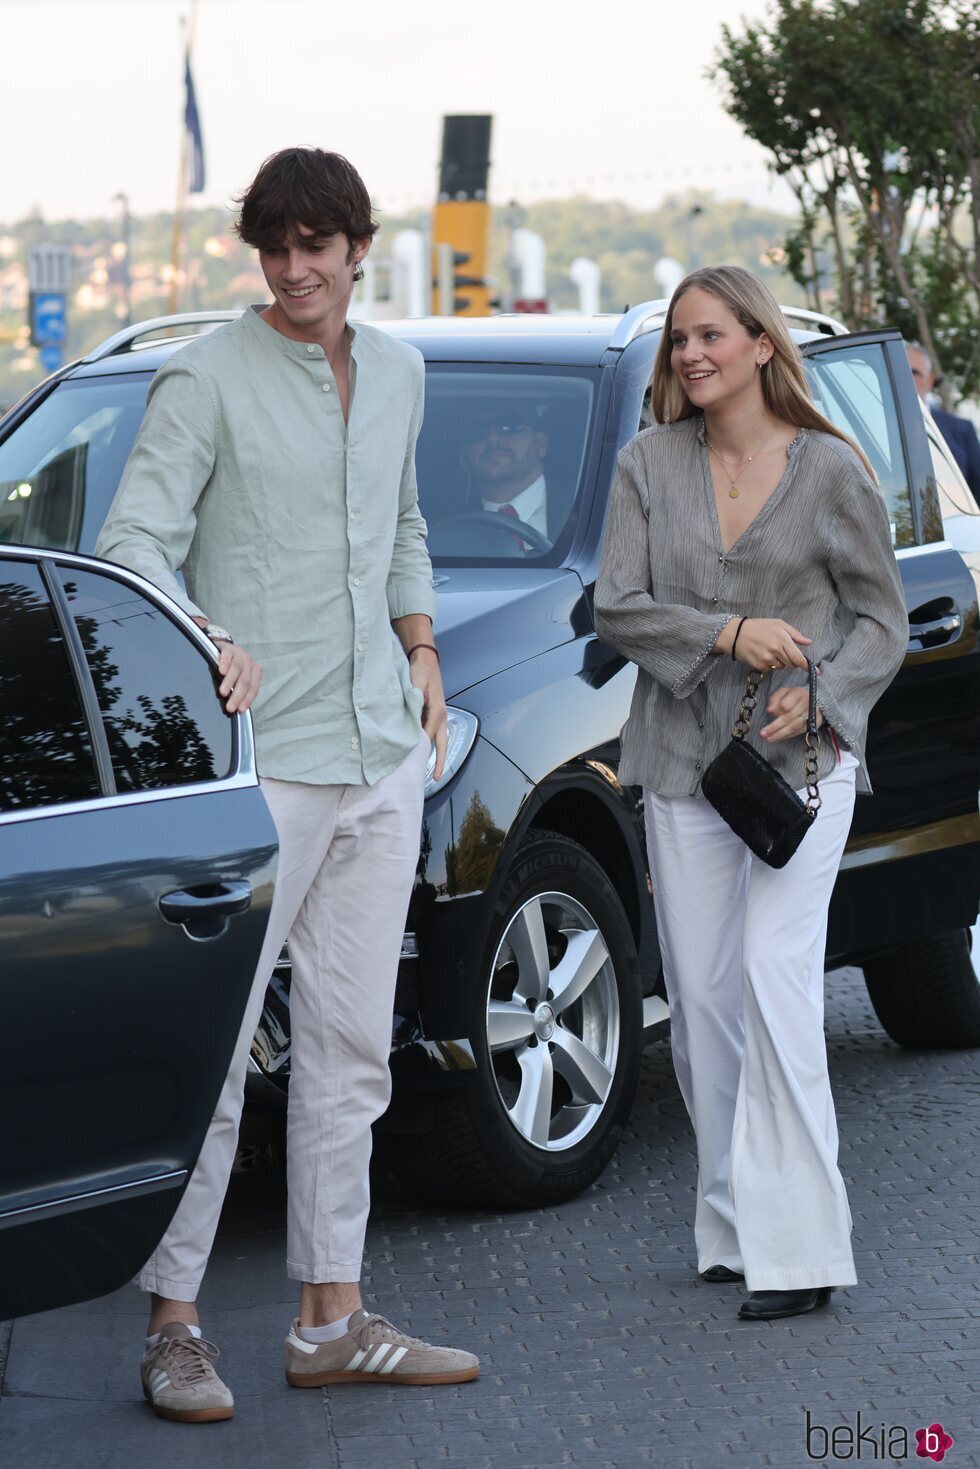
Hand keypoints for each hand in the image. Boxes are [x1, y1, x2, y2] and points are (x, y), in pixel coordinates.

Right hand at [192, 616, 261, 712]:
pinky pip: (227, 656)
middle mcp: (249, 662)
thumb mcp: (238, 678)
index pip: (253, 687)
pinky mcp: (228, 648)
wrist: (222, 647)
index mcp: (255, 671)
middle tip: (229, 707)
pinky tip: (221, 672)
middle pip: (245, 680)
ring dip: (230, 682)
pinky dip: (225, 664)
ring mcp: (239, 654)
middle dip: (238, 695)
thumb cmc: (231, 667)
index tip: (240, 710)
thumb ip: (239, 690)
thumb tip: (237, 710)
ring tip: (223, 693)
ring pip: (237, 669)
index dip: (247, 699)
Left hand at [410, 649, 447, 779]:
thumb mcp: (417, 684)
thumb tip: (412, 718)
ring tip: (431, 772)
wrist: (425, 660)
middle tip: (436, 779)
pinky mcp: (433, 714)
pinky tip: (422, 752)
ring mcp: (439, 716)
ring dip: (436, 755)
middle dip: (440, 761)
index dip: (421, 749)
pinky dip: (430, 744)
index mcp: (437, 712)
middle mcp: (441, 717)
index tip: (413, 762)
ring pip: (439, 740)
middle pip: (442, 744)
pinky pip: (433, 734)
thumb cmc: (421, 671)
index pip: (429, 735)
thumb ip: (415, 700)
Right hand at [717, 616, 811, 670]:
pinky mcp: (758, 666)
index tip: (816, 672)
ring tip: (769, 650)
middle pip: (791, 664)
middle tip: (781, 650)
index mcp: (782, 639)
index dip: (808, 666)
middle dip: (791, 660)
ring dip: (779, 662)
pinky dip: (769, 664)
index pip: (798, 657)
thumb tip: (808, 642)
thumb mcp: (778, 624)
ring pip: (781, 667)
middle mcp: (775, 651)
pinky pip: (770, 669)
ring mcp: (766, 660)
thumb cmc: (758, 626)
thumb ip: (795, 634)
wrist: (735, 634)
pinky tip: (761, 654)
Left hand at [760, 686, 823, 742]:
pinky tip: (777, 738)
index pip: (789, 702)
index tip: (769, 712)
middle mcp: (807, 704)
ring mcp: (811, 715)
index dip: (779, 708)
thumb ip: (775, 699)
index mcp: (799, 693)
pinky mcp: (812, 725)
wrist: (811, 700)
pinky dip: (786, 736)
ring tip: (769, 738)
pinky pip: (797, 732)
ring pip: (794, 726)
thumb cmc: (793, 696)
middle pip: (790, 716)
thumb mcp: (782, 693)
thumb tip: (770, 710)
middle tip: (763, 733)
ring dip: (780, 734)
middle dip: (775, 726)